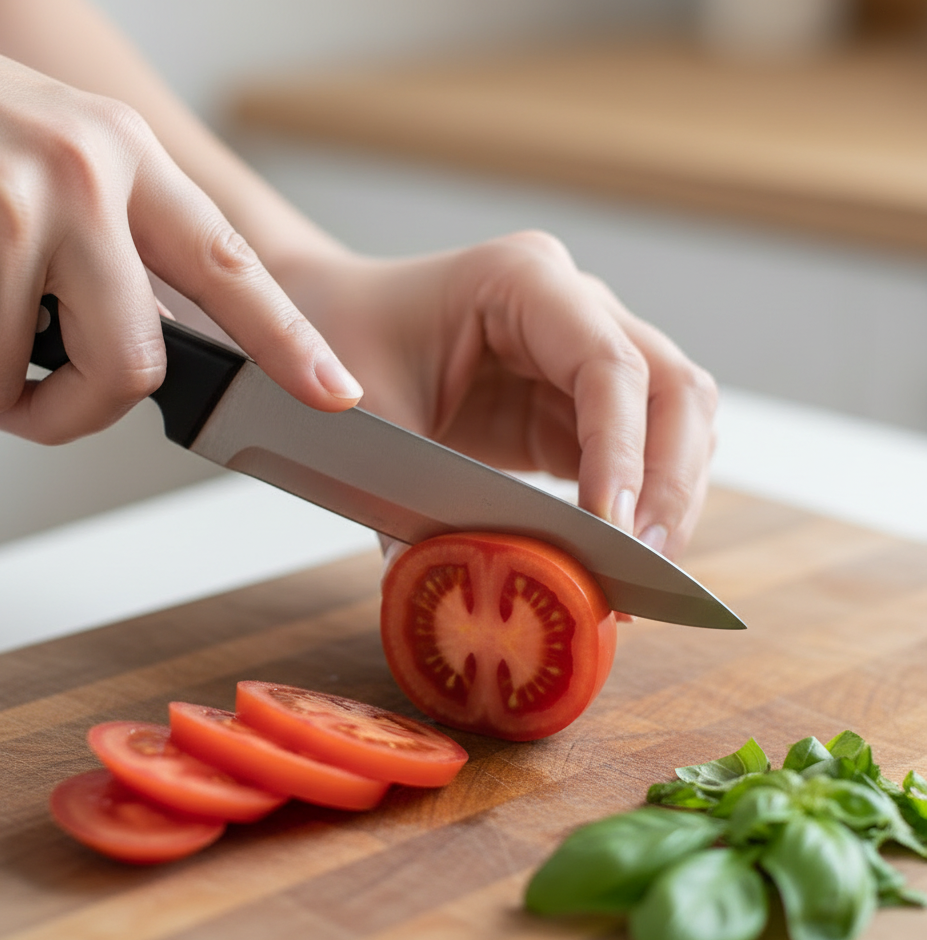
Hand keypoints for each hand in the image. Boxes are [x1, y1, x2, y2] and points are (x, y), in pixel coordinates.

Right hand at [0, 12, 360, 443]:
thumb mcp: (45, 149)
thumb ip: (110, 241)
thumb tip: (139, 353)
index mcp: (121, 156)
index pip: (227, 265)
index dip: (289, 341)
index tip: (335, 394)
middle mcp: (76, 180)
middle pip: (129, 368)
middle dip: (70, 411)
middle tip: (23, 397)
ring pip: (6, 384)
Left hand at [282, 232, 716, 560]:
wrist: (336, 319)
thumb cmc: (346, 338)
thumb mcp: (369, 416)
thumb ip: (411, 499)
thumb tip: (455, 586)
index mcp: (521, 280)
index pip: (607, 364)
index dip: (622, 451)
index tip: (611, 531)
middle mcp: (573, 306)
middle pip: (673, 389)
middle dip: (669, 483)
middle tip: (643, 568)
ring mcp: (585, 351)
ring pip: (675, 420)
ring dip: (669, 498)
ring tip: (638, 576)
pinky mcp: (577, 403)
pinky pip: (639, 451)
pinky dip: (641, 503)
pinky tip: (617, 556)